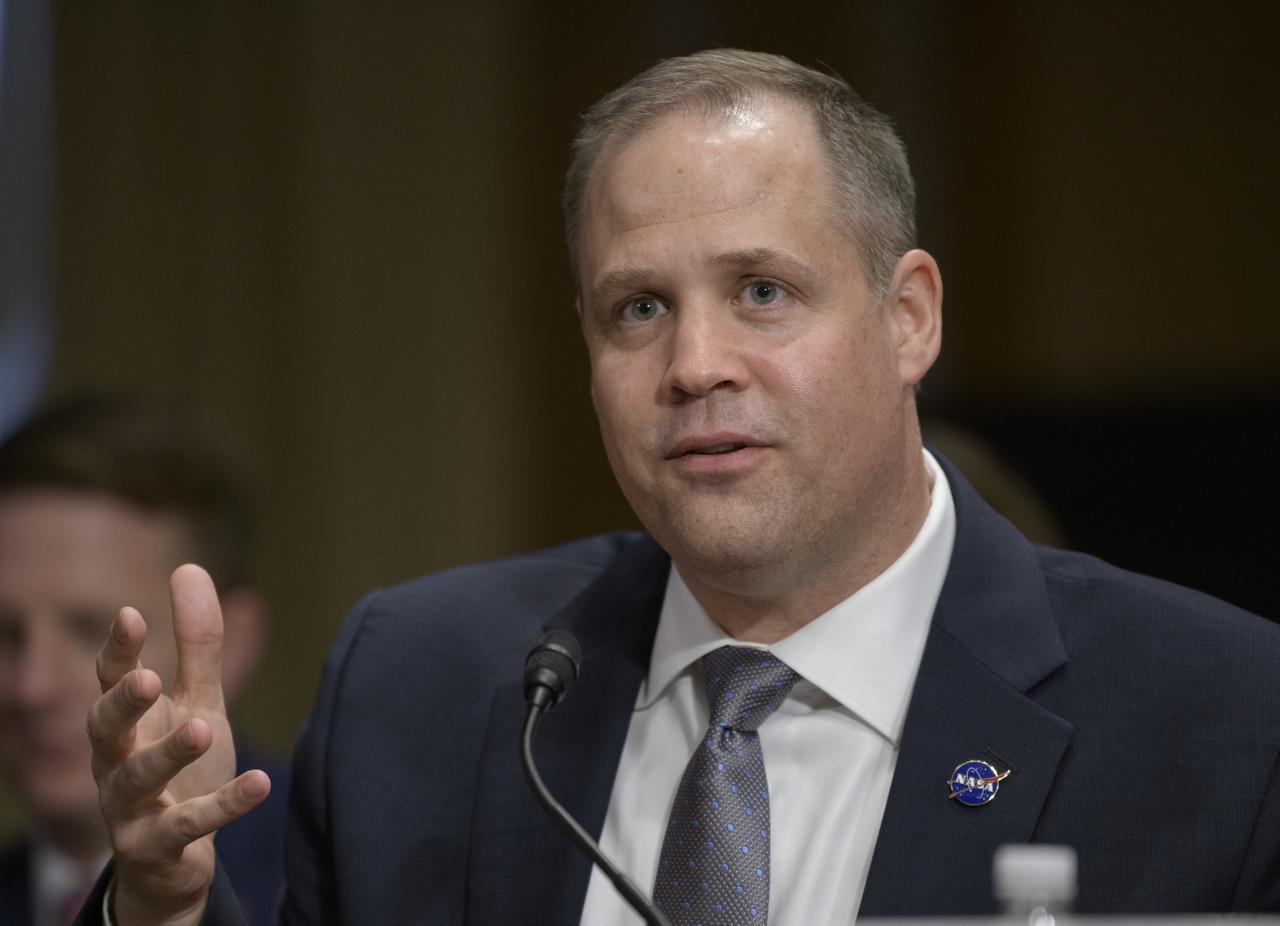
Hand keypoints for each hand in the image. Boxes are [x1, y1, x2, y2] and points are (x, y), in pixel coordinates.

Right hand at [88, 564, 270, 924]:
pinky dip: (224, 806)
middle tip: (148, 677)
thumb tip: (188, 567)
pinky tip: (260, 784)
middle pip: (105, 729)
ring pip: (138, 781)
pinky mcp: (157, 847)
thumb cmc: (181, 766)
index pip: (110, 680)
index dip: (118, 649)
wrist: (174, 858)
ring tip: (201, 729)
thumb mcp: (197, 700)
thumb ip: (196, 643)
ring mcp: (131, 809)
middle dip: (123, 703)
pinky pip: (188, 827)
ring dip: (168, 755)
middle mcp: (116, 762)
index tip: (131, 613)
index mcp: (126, 723)